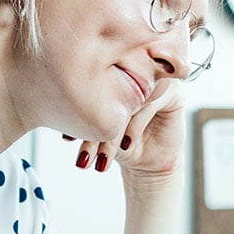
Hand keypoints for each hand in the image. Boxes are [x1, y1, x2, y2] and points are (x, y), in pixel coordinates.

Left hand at [65, 78, 185, 185]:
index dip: (79, 112)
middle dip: (97, 127)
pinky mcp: (174, 92)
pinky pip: (151, 103)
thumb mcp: (98, 130)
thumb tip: (59, 111)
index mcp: (111, 73)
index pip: (93, 87)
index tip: (68, 138)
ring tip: (103, 156)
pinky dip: (134, 126)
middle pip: (112, 92)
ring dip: (114, 130)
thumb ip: (85, 115)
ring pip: (130, 99)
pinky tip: (126, 145)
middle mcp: (133, 71)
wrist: (146, 162)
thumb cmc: (119, 142)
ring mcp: (155, 79)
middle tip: (85, 154)